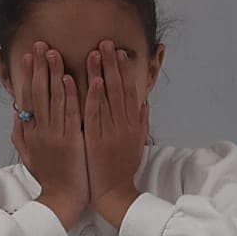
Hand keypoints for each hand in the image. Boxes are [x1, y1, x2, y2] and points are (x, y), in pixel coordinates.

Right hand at [11, 42, 87, 230]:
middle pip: (39, 93)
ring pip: (53, 99)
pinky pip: (69, 114)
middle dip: (40, 67)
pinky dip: (69, 96)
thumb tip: (17, 114)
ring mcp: (55, 136)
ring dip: (54, 74)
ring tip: (54, 53)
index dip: (28, 75)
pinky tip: (69, 79)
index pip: (28, 98)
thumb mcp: (28, 157)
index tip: (29, 56)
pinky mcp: (71, 142)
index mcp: (31, 133)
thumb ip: (20, 135)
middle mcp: (41, 131)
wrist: (62, 200)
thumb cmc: (49, 178)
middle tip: (41, 45)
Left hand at [83, 39, 148, 228]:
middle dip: (111, 64)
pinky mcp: (97, 139)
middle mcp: (123, 124)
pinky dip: (94, 97)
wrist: (115, 192)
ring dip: (100, 73)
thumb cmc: (123, 169)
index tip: (118, 52)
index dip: (123, 70)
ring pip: (105, 96)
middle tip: (105, 43)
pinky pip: (95, 114)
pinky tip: (92, 81)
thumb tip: (144, 102)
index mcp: (132, 124)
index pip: (128, 90)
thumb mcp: (137, 143)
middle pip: (117, 88)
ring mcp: (110, 131)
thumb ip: (141, 121)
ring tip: (95, 52)